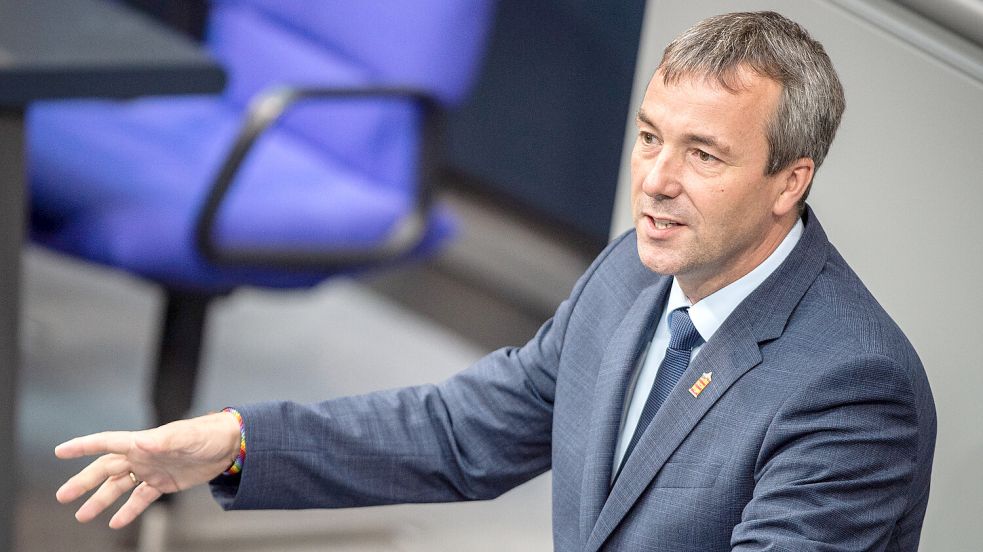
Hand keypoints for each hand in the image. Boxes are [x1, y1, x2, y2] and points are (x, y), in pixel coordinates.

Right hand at [54, 411, 240, 528]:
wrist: (229, 445)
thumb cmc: (208, 435)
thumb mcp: (186, 437)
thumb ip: (162, 441)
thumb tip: (140, 442)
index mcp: (143, 442)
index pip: (107, 443)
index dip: (83, 446)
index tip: (60, 451)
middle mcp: (142, 455)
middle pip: (106, 469)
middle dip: (84, 482)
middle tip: (63, 496)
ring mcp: (152, 470)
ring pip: (119, 487)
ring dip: (101, 500)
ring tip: (82, 515)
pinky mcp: (164, 483)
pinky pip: (141, 499)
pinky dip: (128, 510)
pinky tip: (116, 522)